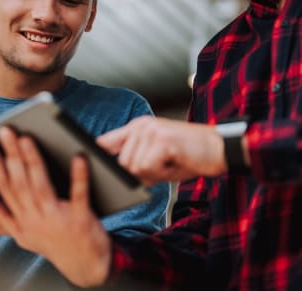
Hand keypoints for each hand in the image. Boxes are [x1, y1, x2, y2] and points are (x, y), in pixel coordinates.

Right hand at [0, 127, 110, 287]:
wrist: (85, 269)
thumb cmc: (55, 243)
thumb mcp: (24, 235)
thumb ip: (5, 215)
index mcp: (21, 219)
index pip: (2, 185)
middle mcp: (34, 220)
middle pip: (19, 182)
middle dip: (11, 154)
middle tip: (7, 130)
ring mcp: (56, 221)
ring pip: (40, 187)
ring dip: (33, 162)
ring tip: (29, 139)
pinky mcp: (79, 222)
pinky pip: (78, 197)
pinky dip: (79, 177)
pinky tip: (80, 157)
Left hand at [97, 116, 226, 184]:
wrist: (218, 148)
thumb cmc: (187, 156)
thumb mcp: (157, 156)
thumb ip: (136, 160)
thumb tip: (115, 174)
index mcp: (137, 127)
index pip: (106, 140)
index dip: (95, 154)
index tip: (83, 161)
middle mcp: (141, 125)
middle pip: (121, 162)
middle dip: (140, 174)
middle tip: (162, 168)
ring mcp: (151, 131)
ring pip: (134, 167)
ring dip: (153, 175)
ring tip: (169, 164)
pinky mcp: (162, 140)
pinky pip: (148, 168)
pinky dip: (162, 174)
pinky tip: (175, 163)